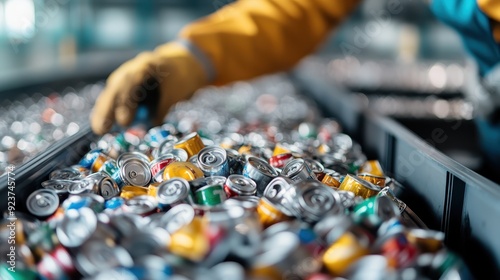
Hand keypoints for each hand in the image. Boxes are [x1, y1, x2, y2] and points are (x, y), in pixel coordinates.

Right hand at [91, 42, 207, 134]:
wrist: (182, 63)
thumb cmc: (181, 77)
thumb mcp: (175, 92)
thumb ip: (161, 110)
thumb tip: (148, 128)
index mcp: (146, 66)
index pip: (131, 84)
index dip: (126, 104)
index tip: (124, 122)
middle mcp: (131, 68)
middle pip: (115, 88)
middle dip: (107, 109)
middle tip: (102, 129)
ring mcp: (125, 74)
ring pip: (111, 92)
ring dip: (103, 111)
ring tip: (99, 129)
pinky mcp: (123, 83)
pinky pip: (113, 96)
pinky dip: (107, 109)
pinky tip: (102, 122)